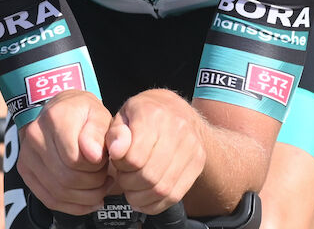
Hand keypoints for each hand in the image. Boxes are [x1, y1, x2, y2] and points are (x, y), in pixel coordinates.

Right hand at [15, 90, 112, 214]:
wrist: (59, 110)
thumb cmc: (83, 114)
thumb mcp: (99, 115)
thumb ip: (100, 133)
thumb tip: (94, 156)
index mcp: (55, 118)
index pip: (74, 159)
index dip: (95, 167)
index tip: (104, 161)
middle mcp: (35, 135)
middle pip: (66, 177)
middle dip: (93, 184)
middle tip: (105, 176)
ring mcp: (26, 155)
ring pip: (58, 192)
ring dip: (85, 197)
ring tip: (99, 186)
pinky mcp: (25, 170)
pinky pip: (49, 199)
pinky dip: (73, 206)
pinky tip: (89, 200)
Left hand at [105, 89, 205, 214]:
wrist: (175, 109)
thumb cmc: (142, 114)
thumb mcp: (121, 115)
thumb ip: (115, 134)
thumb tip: (116, 152)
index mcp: (152, 114)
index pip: (134, 156)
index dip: (121, 166)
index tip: (116, 162)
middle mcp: (176, 129)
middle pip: (149, 175)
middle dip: (129, 183)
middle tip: (123, 177)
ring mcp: (191, 148)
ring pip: (163, 189)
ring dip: (141, 197)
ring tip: (131, 189)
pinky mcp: (198, 163)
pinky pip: (176, 195)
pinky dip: (156, 204)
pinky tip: (144, 199)